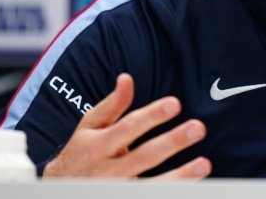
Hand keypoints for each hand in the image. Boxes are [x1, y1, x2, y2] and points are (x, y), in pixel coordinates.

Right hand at [43, 73, 210, 178]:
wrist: (61, 189)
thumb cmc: (80, 153)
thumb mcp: (88, 127)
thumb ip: (111, 105)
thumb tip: (127, 79)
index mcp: (98, 146)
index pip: (128, 128)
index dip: (151, 116)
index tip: (175, 104)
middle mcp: (108, 171)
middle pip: (144, 156)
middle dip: (172, 142)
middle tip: (199, 128)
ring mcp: (117, 190)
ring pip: (152, 185)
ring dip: (180, 176)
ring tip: (204, 164)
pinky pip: (153, 196)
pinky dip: (173, 190)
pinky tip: (194, 185)